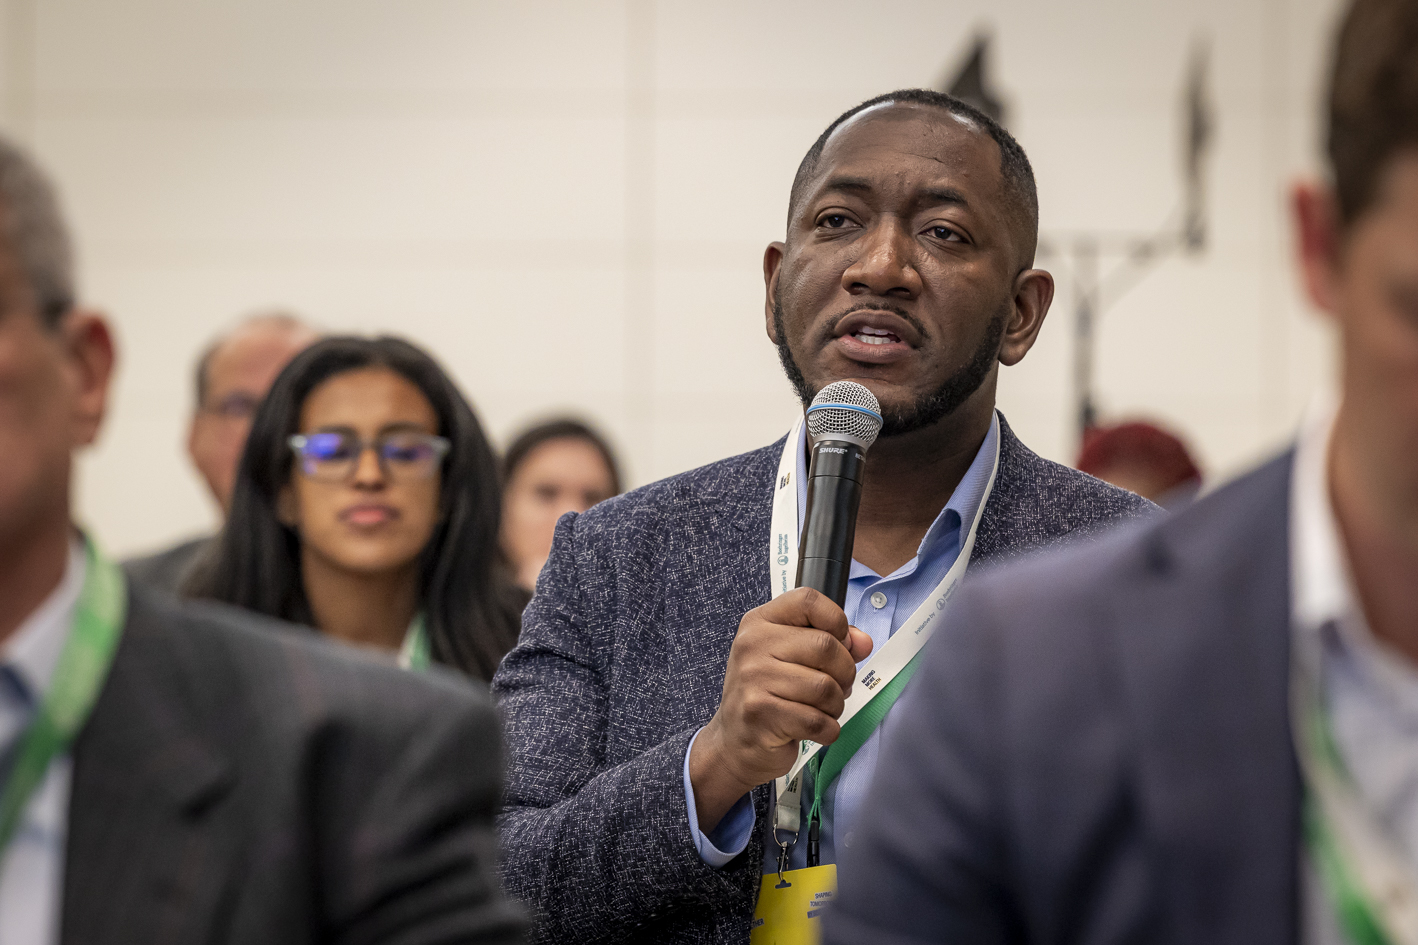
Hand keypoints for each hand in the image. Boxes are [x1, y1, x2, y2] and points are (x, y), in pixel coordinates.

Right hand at [688, 587, 872, 831]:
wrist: (735, 742)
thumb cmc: (768, 694)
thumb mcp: (792, 658)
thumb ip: (832, 642)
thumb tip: (863, 642)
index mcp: (760, 622)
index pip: (808, 600)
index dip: (836, 621)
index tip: (840, 642)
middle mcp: (752, 645)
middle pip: (826, 646)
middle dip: (844, 673)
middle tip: (836, 687)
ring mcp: (753, 679)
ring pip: (825, 686)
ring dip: (835, 705)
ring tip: (823, 710)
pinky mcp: (761, 714)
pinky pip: (817, 720)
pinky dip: (827, 729)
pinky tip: (815, 729)